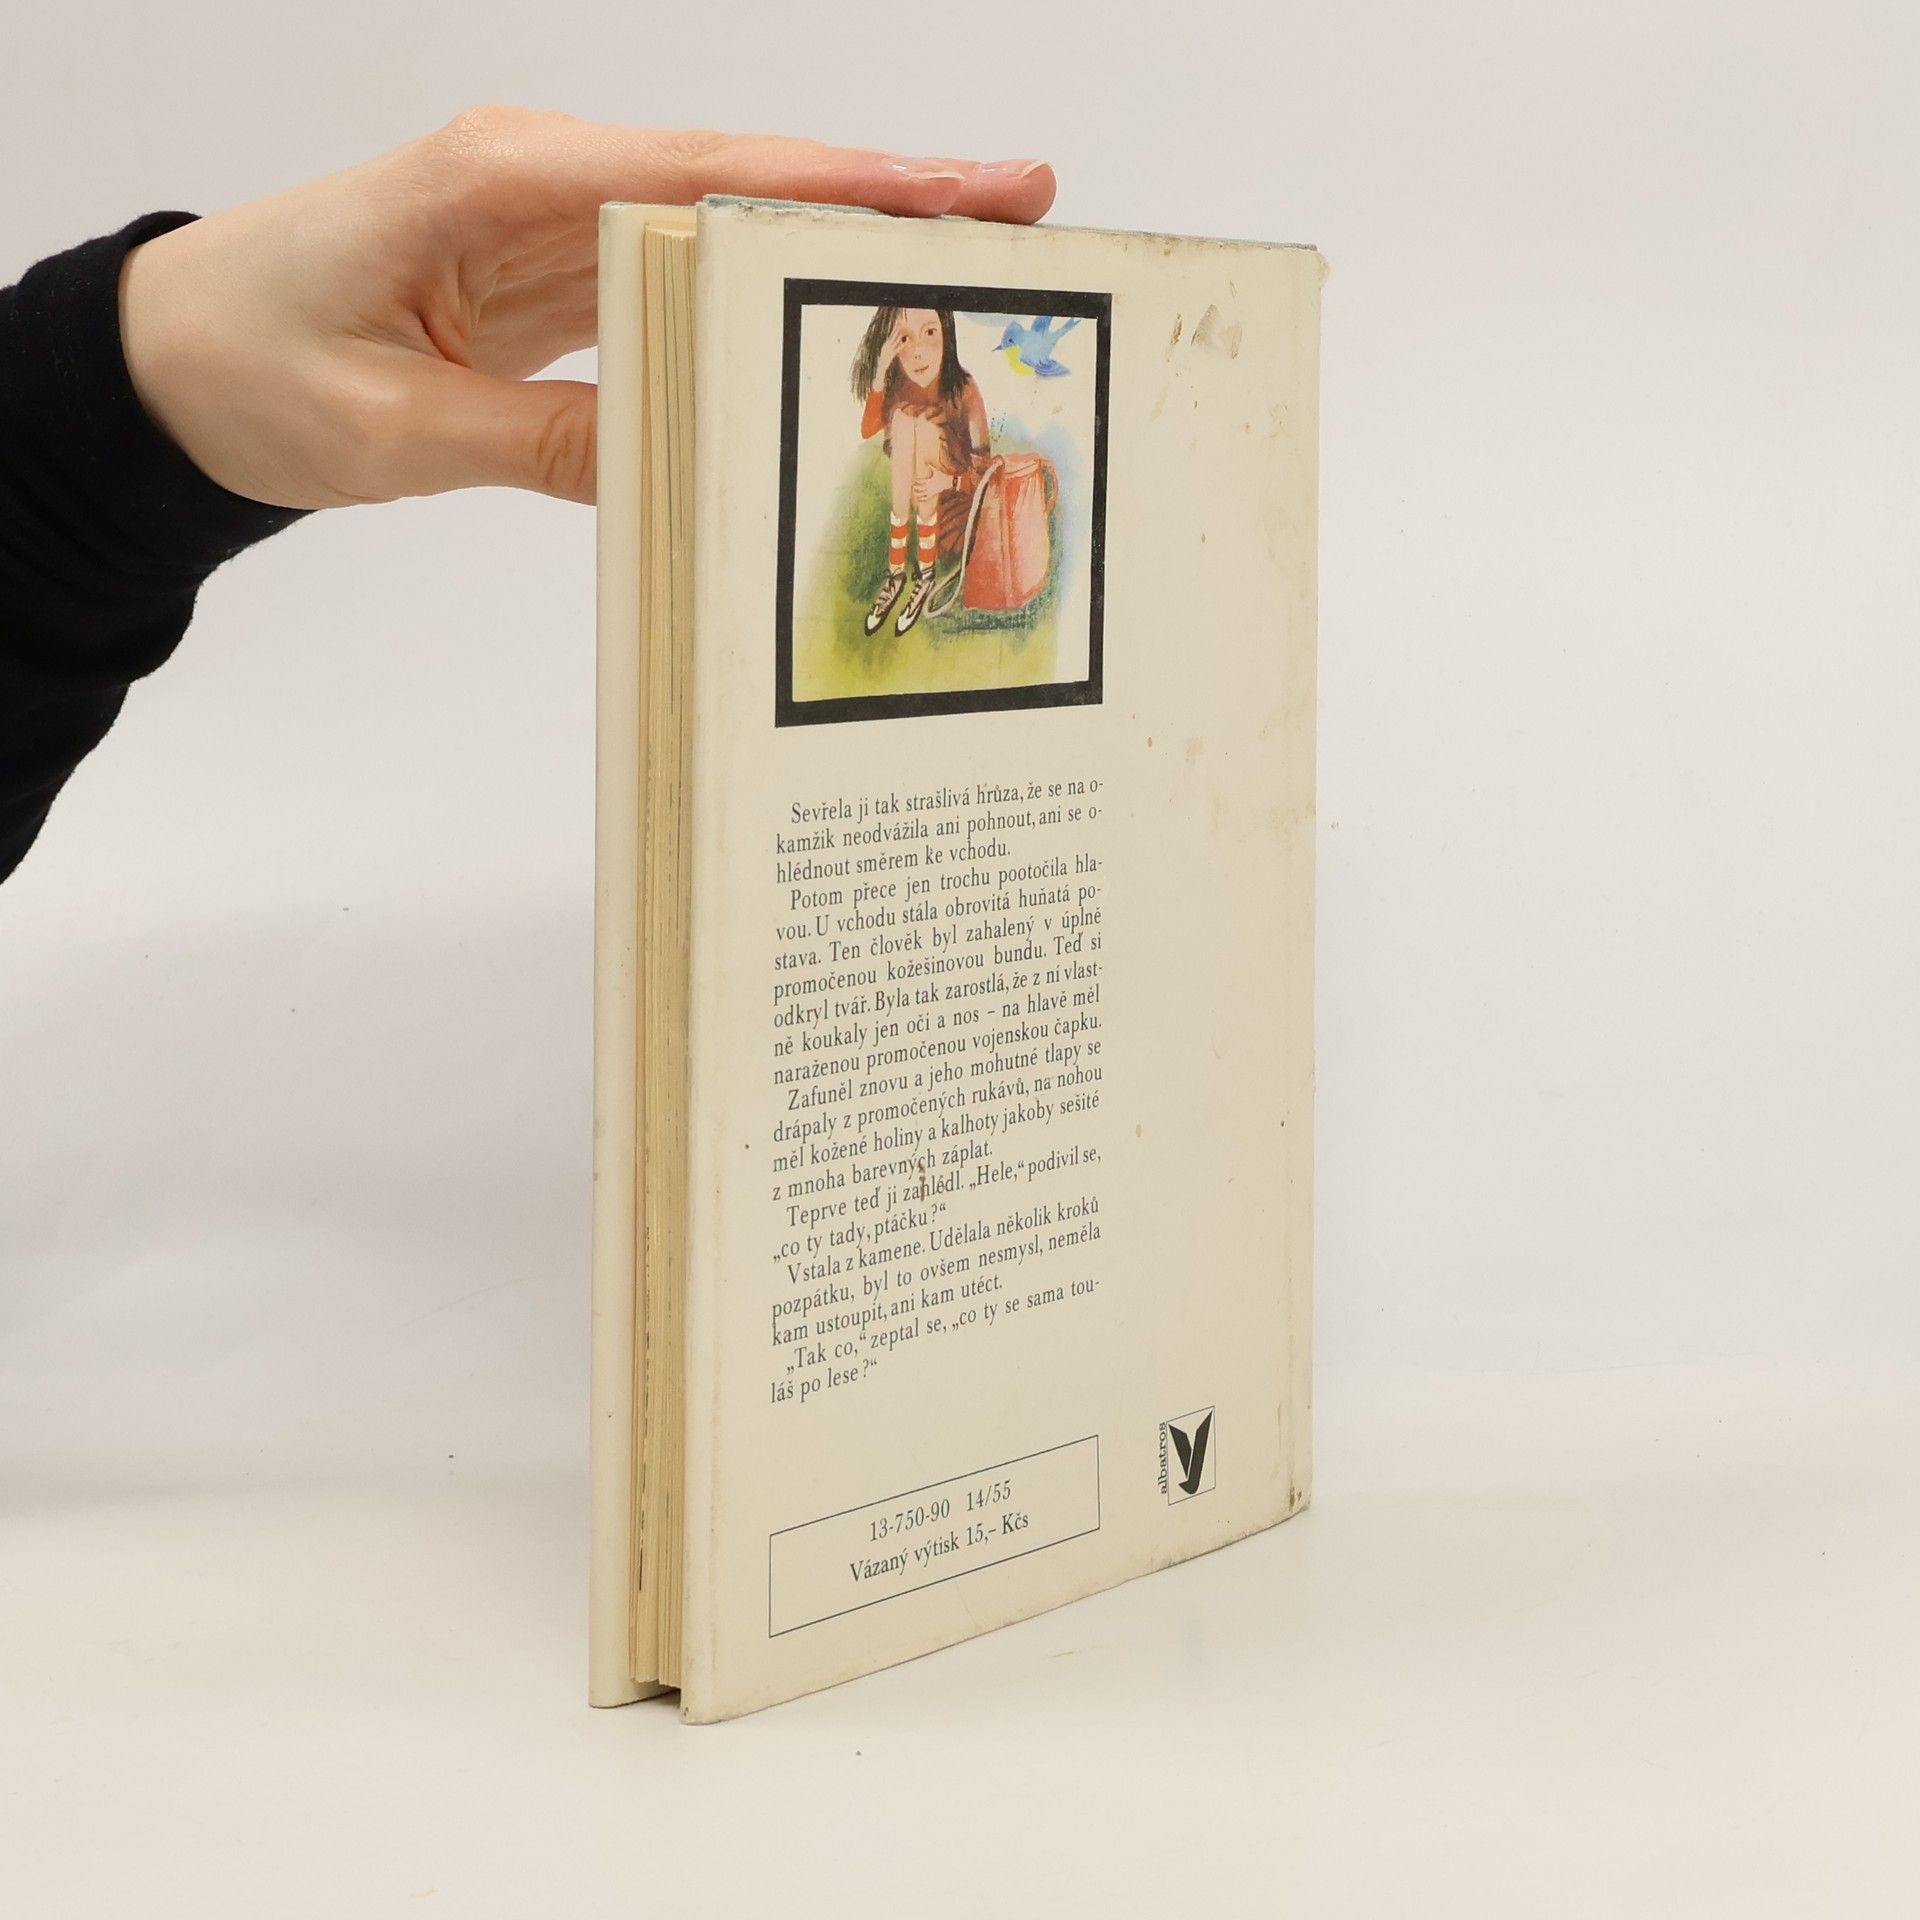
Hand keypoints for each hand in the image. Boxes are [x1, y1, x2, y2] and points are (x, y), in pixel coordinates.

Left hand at [119, 109, 1053, 507]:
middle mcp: (542, 178)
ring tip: (957, 269)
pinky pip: (675, 277)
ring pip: (722, 223)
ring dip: (834, 244)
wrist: (172, 363)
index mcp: (499, 179)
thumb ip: (541, 442)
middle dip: (882, 193)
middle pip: (742, 177)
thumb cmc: (248, 366)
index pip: (701, 171)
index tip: (960, 189)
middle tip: (1019, 208)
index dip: (840, 180)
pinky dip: (757, 295)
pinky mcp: (554, 273)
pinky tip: (824, 323)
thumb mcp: (390, 430)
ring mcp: (553, 224)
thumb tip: (681, 464)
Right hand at [875, 317, 910, 389]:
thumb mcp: (885, 356)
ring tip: (903, 331)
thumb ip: (888, 351)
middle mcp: (886, 347)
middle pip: (892, 337)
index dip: (893, 331)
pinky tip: (906, 342)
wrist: (880, 369)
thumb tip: (891, 348)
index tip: (896, 326)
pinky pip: (898, 348)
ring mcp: (889, 350)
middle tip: (900, 325)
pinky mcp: (892, 354)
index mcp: (884, 347)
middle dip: (896, 330)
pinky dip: (902, 345)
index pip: (889, 337)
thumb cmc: (883, 364)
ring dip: (899, 336)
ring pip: (895, 341)